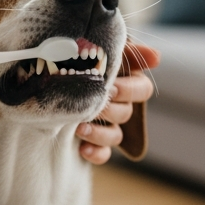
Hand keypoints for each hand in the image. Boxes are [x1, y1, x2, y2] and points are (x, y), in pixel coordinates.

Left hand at [75, 42, 159, 163]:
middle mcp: (119, 106)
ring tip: (79, 127)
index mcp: (125, 82)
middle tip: (92, 105)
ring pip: (116, 136)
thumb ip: (127, 52)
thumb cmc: (79, 58)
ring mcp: (107, 126)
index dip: (129, 91)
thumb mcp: (100, 50)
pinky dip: (95, 153)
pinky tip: (82, 148)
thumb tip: (157, 58)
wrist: (47, 74)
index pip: (143, 90)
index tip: (110, 87)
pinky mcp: (93, 143)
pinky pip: (103, 155)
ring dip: (100, 133)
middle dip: (109, 110)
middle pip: (126, 113)